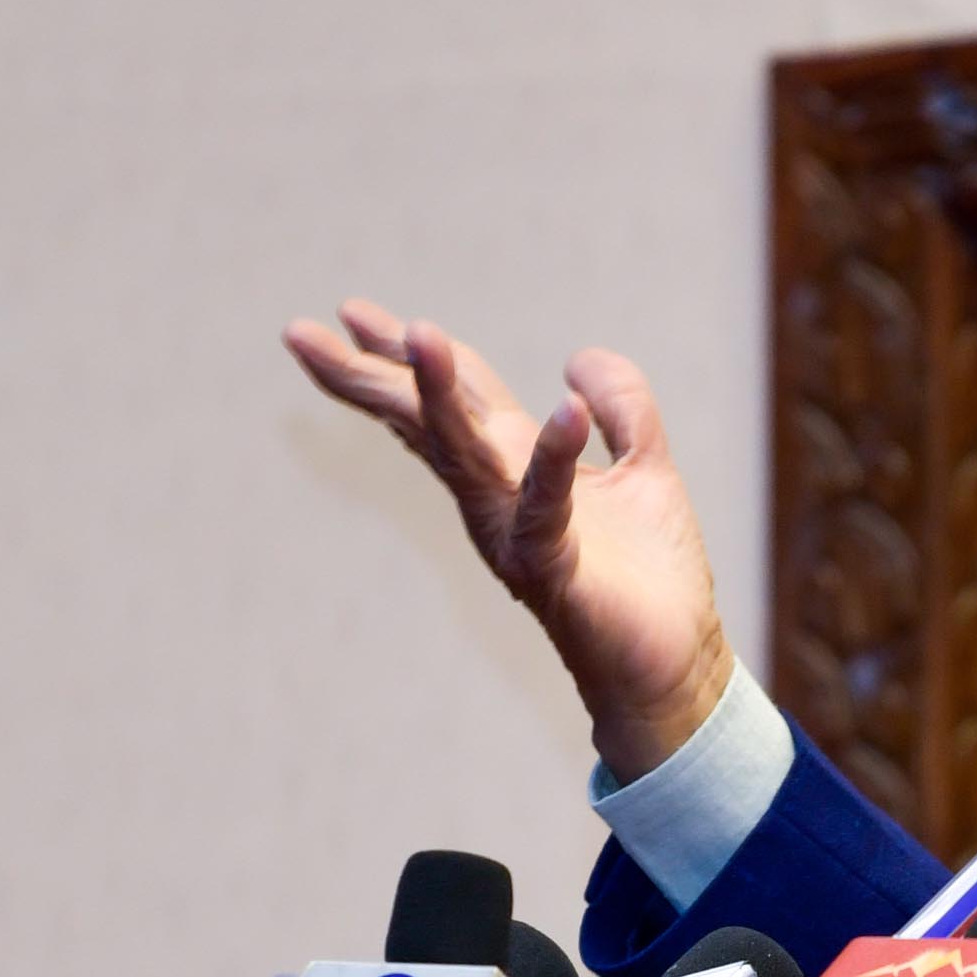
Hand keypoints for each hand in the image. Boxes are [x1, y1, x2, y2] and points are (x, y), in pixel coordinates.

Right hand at [286, 301, 734, 781]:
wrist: (676, 662)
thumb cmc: (652, 577)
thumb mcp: (646, 470)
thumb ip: (624, 410)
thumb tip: (579, 358)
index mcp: (514, 468)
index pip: (452, 401)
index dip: (407, 356)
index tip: (350, 314)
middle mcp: (499, 498)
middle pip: (425, 424)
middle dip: (368, 378)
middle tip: (301, 333)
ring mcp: (516, 533)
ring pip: (465, 454)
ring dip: (440, 394)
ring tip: (419, 333)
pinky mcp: (553, 567)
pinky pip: (546, 505)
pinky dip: (555, 457)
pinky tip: (566, 409)